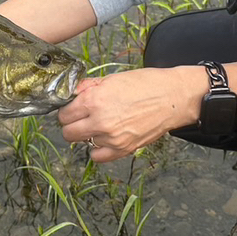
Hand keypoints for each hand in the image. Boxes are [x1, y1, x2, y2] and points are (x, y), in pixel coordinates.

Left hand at [57, 66, 205, 162]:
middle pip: (68, 132)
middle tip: (82, 117)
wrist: (173, 97)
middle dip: (72, 124)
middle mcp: (99, 121)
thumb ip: (89, 87)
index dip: (67, 110)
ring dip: (88, 134)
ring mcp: (111, 138)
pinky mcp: (123, 149)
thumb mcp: (112, 78)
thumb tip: (72, 93)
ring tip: (100, 123)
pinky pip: (98, 157)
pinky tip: (105, 137)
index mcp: (94, 100)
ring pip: (83, 143)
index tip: (72, 108)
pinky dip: (98, 149)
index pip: (64, 114)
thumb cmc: (146, 84)